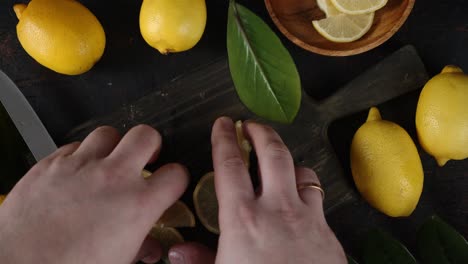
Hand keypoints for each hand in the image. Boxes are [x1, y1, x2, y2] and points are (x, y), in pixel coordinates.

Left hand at [0, 125, 188, 263]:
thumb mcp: (118, 262)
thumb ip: (140, 247)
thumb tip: (148, 247)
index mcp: (136, 204)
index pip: (176, 174)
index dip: (177, 178)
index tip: (171, 182)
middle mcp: (112, 177)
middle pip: (146, 135)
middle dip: (151, 145)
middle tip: (146, 158)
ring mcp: (81, 166)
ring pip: (108, 133)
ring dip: (114, 146)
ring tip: (109, 161)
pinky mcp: (51, 164)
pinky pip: (73, 145)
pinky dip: (80, 155)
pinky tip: (78, 172)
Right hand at [210, 117, 345, 263]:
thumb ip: (199, 259)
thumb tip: (182, 252)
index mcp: (244, 219)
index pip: (230, 165)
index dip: (225, 139)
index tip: (224, 126)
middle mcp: (278, 211)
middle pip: (273, 154)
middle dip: (262, 132)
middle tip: (253, 125)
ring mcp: (309, 220)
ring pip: (303, 173)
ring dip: (289, 165)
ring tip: (279, 166)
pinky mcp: (329, 235)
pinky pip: (319, 202)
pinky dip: (306, 196)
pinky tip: (299, 206)